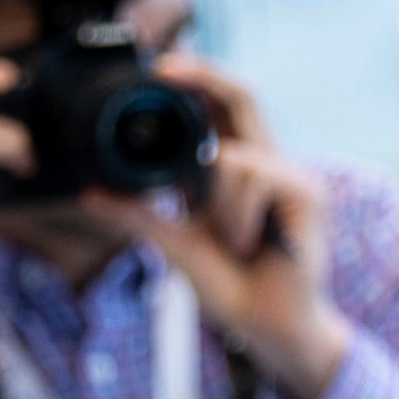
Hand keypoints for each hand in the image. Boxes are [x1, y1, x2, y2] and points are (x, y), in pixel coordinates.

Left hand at [78, 54, 350, 398]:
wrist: (270, 329)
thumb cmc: (233, 288)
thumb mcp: (174, 243)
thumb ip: (139, 214)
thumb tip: (90, 191)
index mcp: (237, 171)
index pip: (219, 108)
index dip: (192, 80)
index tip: (153, 68)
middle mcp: (267, 165)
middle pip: (240, 96)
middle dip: (203, 74)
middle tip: (163, 69)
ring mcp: (291, 177)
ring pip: (231, 155)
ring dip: (215, 203)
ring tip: (232, 242)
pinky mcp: (308, 194)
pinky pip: (253, 176)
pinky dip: (236, 212)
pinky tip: (248, 242)